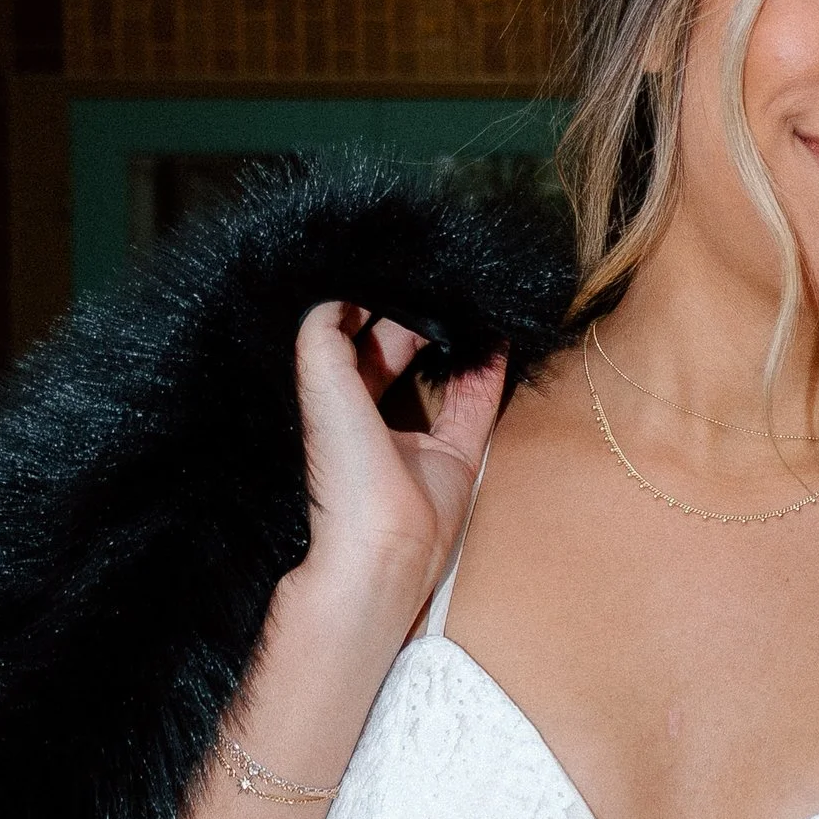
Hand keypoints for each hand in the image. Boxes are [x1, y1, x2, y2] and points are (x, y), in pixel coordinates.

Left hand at [294, 304, 502, 623]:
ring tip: (464, 299)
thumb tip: (341, 296)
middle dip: (409, 317)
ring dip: (452, 339)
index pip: (347, 343)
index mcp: (334, 404)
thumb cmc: (344, 471)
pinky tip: (496, 338)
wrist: (383, 545)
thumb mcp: (321, 387)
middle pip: (392, 353)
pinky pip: (475, 404)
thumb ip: (324, 336)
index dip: (363, 308)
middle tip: (430, 280)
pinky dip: (487, 372)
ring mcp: (416, 439)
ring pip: (439, 375)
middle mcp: (373, 419)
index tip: (385, 273)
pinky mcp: (455, 457)